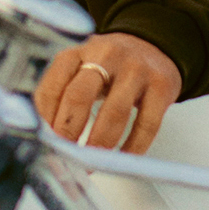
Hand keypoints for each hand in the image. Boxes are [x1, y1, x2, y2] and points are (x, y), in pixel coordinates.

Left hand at [35, 31, 182, 154]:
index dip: (47, 118)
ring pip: (115, 112)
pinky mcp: (161, 86)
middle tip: (66, 153)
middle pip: (79, 95)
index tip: (46, 140)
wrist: (154, 47)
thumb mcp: (81, 68)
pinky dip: (134, 146)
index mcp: (76, 52)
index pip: (52, 86)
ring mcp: (135, 69)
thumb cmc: (109, 66)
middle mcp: (104, 55)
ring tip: (93, 161)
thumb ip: (63, 93)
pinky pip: (147, 124)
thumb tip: (48, 133)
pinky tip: (124, 157)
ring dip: (100, 142)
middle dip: (68, 130)